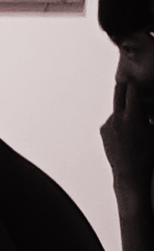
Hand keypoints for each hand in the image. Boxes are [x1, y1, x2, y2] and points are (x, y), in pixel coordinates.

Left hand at [101, 65, 153, 214]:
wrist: (130, 174)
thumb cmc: (148, 154)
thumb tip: (153, 105)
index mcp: (132, 117)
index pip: (132, 91)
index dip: (135, 82)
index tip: (137, 76)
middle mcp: (117, 118)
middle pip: (118, 93)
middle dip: (124, 85)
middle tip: (127, 78)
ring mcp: (108, 125)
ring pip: (117, 109)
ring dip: (124, 108)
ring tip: (134, 116)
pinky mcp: (103, 132)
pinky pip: (112, 121)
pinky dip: (119, 121)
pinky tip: (127, 130)